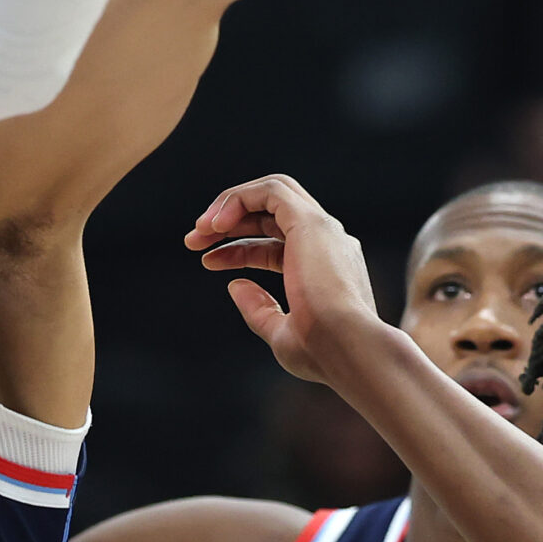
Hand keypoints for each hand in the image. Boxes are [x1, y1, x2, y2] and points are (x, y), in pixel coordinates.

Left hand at [184, 174, 384, 381]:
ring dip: (231, 204)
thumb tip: (234, 285)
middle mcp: (327, 242)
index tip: (206, 261)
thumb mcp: (281, 332)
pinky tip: (216, 225)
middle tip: (193, 240)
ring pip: (273, 191)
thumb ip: (259, 309)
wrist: (349, 349)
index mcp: (324, 266)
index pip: (273, 243)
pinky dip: (239, 199)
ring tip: (201, 229)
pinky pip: (271, 191)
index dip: (236, 249)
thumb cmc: (322, 351)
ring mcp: (322, 229)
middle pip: (271, 212)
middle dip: (229, 221)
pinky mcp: (310, 222)